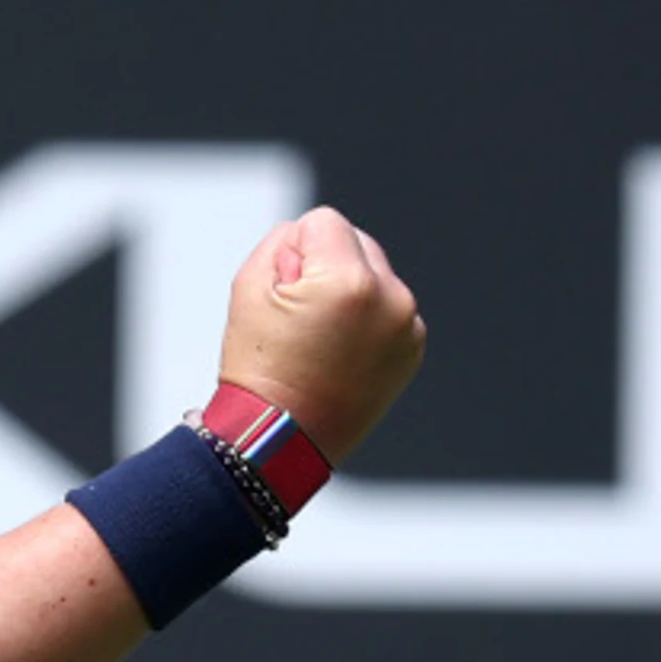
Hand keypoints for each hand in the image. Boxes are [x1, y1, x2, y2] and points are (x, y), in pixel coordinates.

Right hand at [215, 206, 425, 460]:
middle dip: (327, 267)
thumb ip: (282, 241)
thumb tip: (310, 235)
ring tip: (320, 340)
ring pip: (374, 275)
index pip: (323, 221)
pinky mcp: (412, 348)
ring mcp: (407, 327)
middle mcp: (391, 299)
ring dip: (349, 292)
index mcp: (350, 281)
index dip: (293, 252)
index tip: (283, 294)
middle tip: (300, 318)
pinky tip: (339, 353)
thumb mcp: (248, 287)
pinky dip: (366, 321)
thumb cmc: (259, 367)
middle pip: (356, 243)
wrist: (282, 439)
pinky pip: (388, 309)